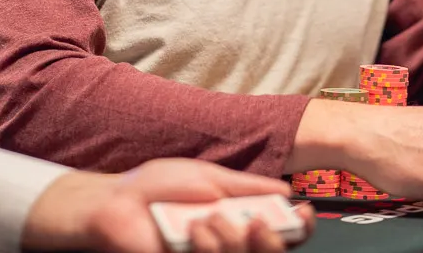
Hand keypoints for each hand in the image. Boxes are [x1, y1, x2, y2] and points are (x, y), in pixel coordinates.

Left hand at [22, 159, 315, 252]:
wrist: (118, 202)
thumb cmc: (158, 187)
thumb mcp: (209, 177)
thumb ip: (247, 188)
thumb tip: (286, 192)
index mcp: (238, 218)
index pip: (281, 232)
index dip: (298, 228)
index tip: (304, 213)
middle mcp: (229, 243)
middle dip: (268, 239)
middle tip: (251, 221)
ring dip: (231, 241)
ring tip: (205, 219)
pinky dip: (209, 249)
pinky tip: (192, 231)